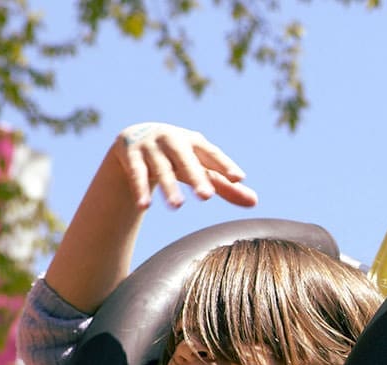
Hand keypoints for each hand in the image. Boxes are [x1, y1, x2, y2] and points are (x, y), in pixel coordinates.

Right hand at [113, 122, 257, 209]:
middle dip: (196, 177)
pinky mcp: (130, 154)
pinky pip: (136, 174)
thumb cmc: (179, 156)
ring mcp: (150, 146)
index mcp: (194, 142)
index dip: (224, 165)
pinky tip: (144, 206)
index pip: (212, 154)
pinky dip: (139, 189)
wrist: (137, 136)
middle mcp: (172, 140)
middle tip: (206, 196)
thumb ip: (225, 186)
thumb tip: (256, 202)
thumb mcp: (200, 168)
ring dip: (168, 187)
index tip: (239, 178)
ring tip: (177, 206)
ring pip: (161, 169)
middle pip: (186, 160)